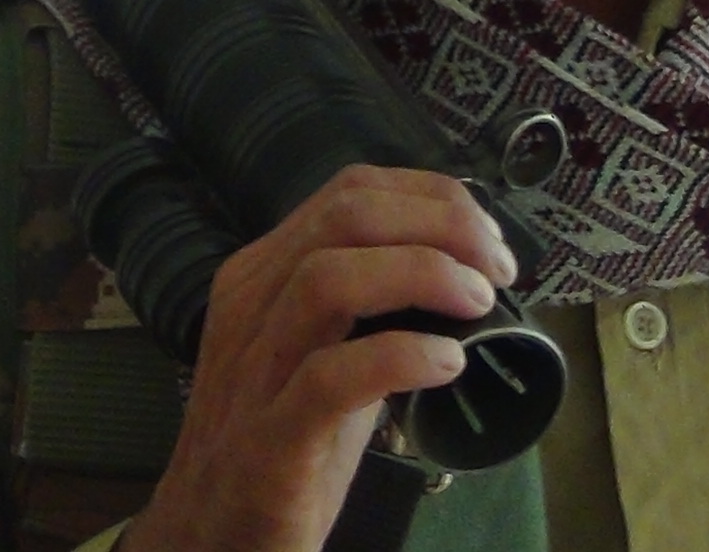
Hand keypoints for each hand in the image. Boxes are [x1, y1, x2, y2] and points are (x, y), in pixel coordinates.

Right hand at [117, 165, 519, 551]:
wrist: (210, 535)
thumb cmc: (279, 443)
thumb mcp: (322, 352)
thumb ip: (371, 306)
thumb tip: (466, 273)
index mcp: (264, 274)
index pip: (352, 191)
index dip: (434, 199)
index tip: (488, 240)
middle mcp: (252, 306)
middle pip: (347, 214)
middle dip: (441, 225)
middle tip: (498, 268)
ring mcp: (254, 371)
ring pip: (329, 277)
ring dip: (423, 274)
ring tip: (477, 303)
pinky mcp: (268, 441)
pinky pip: (331, 376)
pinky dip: (400, 356)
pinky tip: (446, 364)